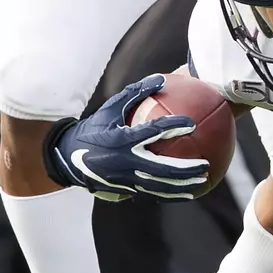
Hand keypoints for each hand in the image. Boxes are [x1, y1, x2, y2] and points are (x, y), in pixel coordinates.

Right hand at [45, 75, 208, 200]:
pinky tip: (187, 193)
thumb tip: (160, 78)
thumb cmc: (94, 128)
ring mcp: (124, 179)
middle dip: (185, 169)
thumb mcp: (110, 108)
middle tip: (205, 164)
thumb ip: (135, 93)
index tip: (191, 123)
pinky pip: (152, 193)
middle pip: (161, 169)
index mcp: (120, 140)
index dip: (173, 126)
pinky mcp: (124, 189)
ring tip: (202, 182)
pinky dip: (170, 195)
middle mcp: (124, 162)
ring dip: (182, 187)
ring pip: (158, 187)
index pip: (152, 132)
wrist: (67, 157)